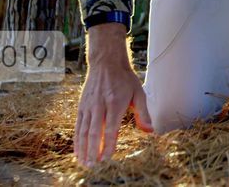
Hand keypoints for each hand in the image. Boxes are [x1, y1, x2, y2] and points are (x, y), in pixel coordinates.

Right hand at [73, 23, 152, 167]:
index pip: (110, 129)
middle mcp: (99, 105)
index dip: (108, 145)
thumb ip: (143, 113)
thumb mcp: (139, 93)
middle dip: (93, 151)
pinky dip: (77, 140)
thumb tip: (151, 131)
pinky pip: (78, 126)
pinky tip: (78, 151)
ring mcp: (88, 106)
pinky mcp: (82, 106)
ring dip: (83, 149)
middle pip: (94, 132)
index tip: (106, 159)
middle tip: (93, 167)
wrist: (106, 62)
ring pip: (83, 131)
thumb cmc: (125, 79)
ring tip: (84, 163)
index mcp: (115, 103)